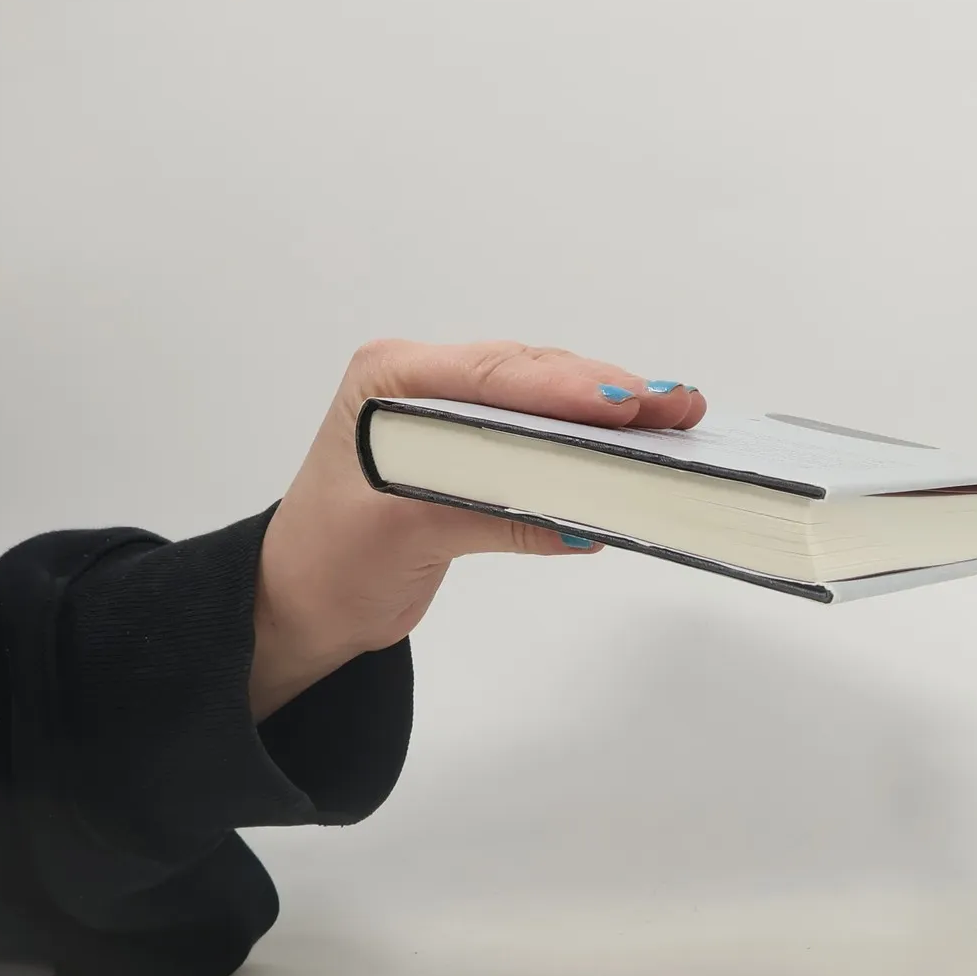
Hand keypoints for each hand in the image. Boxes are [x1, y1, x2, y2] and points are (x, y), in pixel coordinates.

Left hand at [249, 339, 706, 718]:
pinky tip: (637, 451)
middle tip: (675, 406)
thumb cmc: (327, 562)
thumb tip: (578, 519)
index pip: (494, 372)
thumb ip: (490, 514)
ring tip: (674, 419)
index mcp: (390, 380)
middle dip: (606, 394)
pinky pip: (544, 437)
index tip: (624, 402)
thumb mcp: (406, 536)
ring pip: (547, 402)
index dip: (565, 386)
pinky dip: (590, 447)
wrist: (301, 602)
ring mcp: (453, 414)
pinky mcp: (477, 450)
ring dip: (610, 417)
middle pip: (532, 377)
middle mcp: (422, 383)